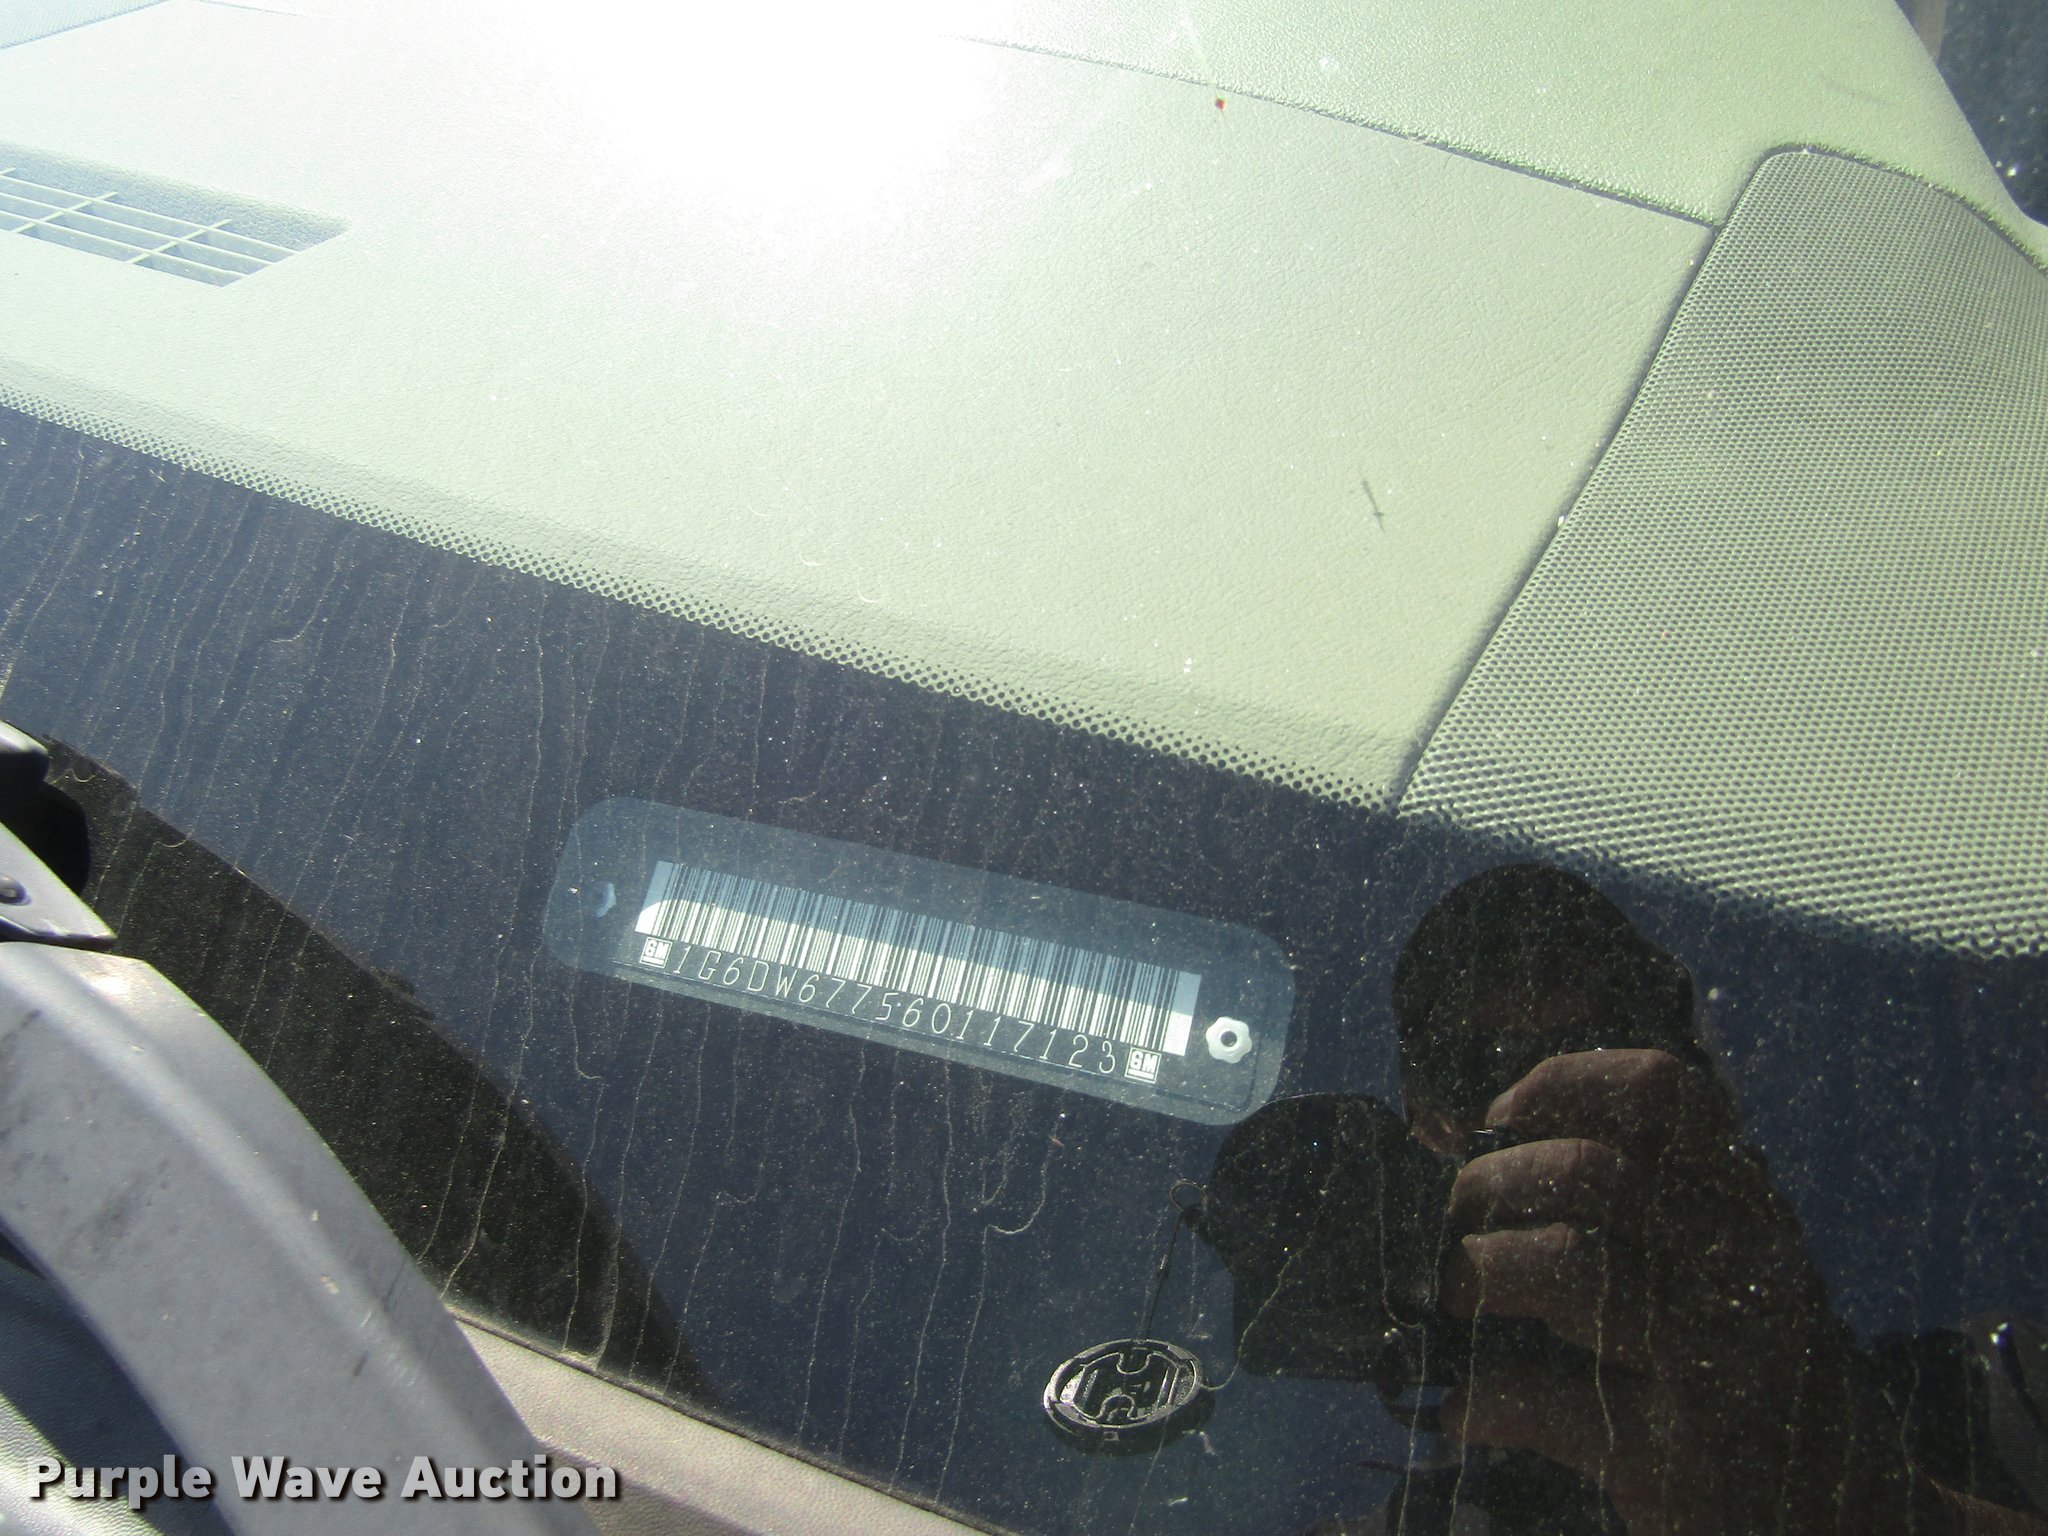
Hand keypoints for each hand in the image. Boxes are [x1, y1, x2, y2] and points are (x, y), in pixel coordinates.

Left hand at [1436, 1049, 1931, 1535]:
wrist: (1851, 1517)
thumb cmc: (1749, 1372)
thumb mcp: (1724, 1264)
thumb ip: (1635, 1202)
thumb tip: (1464, 1149)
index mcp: (1748, 1204)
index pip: (1662, 1092)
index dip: (1562, 1085)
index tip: (1500, 1119)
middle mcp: (1744, 1266)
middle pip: (1587, 1171)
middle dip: (1489, 1187)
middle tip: (1460, 1225)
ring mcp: (1719, 1360)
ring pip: (1569, 1262)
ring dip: (1481, 1272)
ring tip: (1456, 1300)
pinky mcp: (1683, 1457)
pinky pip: (1550, 1398)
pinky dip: (1486, 1398)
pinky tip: (1467, 1406)